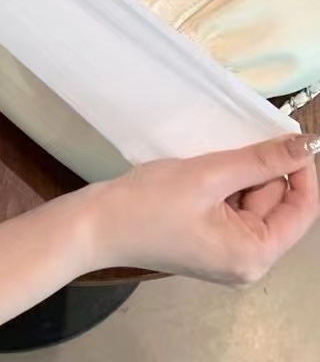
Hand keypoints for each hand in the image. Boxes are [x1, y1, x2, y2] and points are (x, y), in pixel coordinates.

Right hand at [91, 133, 319, 283]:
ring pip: (254, 202)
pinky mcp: (209, 242)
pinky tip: (203, 171)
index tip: (288, 133)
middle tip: (232, 143)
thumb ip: (260, 160)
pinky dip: (225, 184)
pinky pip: (233, 207)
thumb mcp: (209, 175)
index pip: (302, 210)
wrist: (97, 224)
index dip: (301, 169)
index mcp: (255, 255)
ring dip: (240, 174)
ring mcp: (228, 253)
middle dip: (261, 170)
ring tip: (209, 160)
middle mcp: (249, 262)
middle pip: (277, 205)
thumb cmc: (150, 203)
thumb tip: (307, 145)